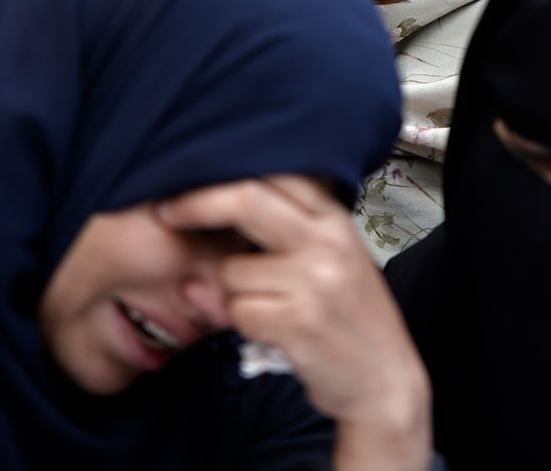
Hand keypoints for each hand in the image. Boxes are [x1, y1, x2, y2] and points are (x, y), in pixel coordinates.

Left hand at [158, 177, 431, 470]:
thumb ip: (283, 231)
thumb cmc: (348, 315)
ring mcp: (316, 281)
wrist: (384, 379)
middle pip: (246, 199)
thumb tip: (207, 215)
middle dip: (196, 204)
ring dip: (232, 295)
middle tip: (166, 215)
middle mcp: (328, 241)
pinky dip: (244, 326)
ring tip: (269, 308)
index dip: (223, 173)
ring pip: (231, 271)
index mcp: (334, 219)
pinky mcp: (300, 322)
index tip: (186, 180)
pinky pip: (238, 312)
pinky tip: (276, 332)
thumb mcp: (330, 257)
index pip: (275, 172)